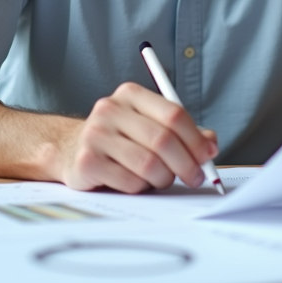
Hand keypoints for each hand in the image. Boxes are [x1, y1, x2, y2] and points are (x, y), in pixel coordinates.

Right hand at [57, 82, 218, 193]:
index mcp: (130, 94)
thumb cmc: (121, 139)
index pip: (173, 114)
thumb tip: (210, 144)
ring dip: (164, 178)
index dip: (196, 138)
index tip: (209, 156)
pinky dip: (142, 188)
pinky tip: (138, 183)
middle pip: (163, 139)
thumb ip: (182, 132)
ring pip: (148, 164)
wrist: (70, 150)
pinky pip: (130, 182)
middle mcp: (111, 109)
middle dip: (186, 164)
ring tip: (163, 180)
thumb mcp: (150, 126)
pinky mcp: (87, 161)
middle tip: (196, 178)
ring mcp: (96, 134)